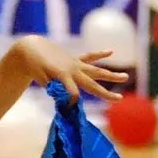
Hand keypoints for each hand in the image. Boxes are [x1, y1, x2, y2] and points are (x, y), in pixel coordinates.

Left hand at [13, 38, 128, 101]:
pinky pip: (89, 57)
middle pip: (92, 84)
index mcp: (63, 76)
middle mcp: (73, 69)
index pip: (73, 94)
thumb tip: (65, 97)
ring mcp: (76, 64)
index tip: (67, 108)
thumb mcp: (42, 80)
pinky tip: (110, 51)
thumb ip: (54, 88)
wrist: (32, 49)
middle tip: (119, 99)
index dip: (71, 103)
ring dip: (111, 74)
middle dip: (105, 93)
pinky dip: (99, 54)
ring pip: (96, 70)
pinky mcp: (75, 59)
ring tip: (125, 76)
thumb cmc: (35, 67)